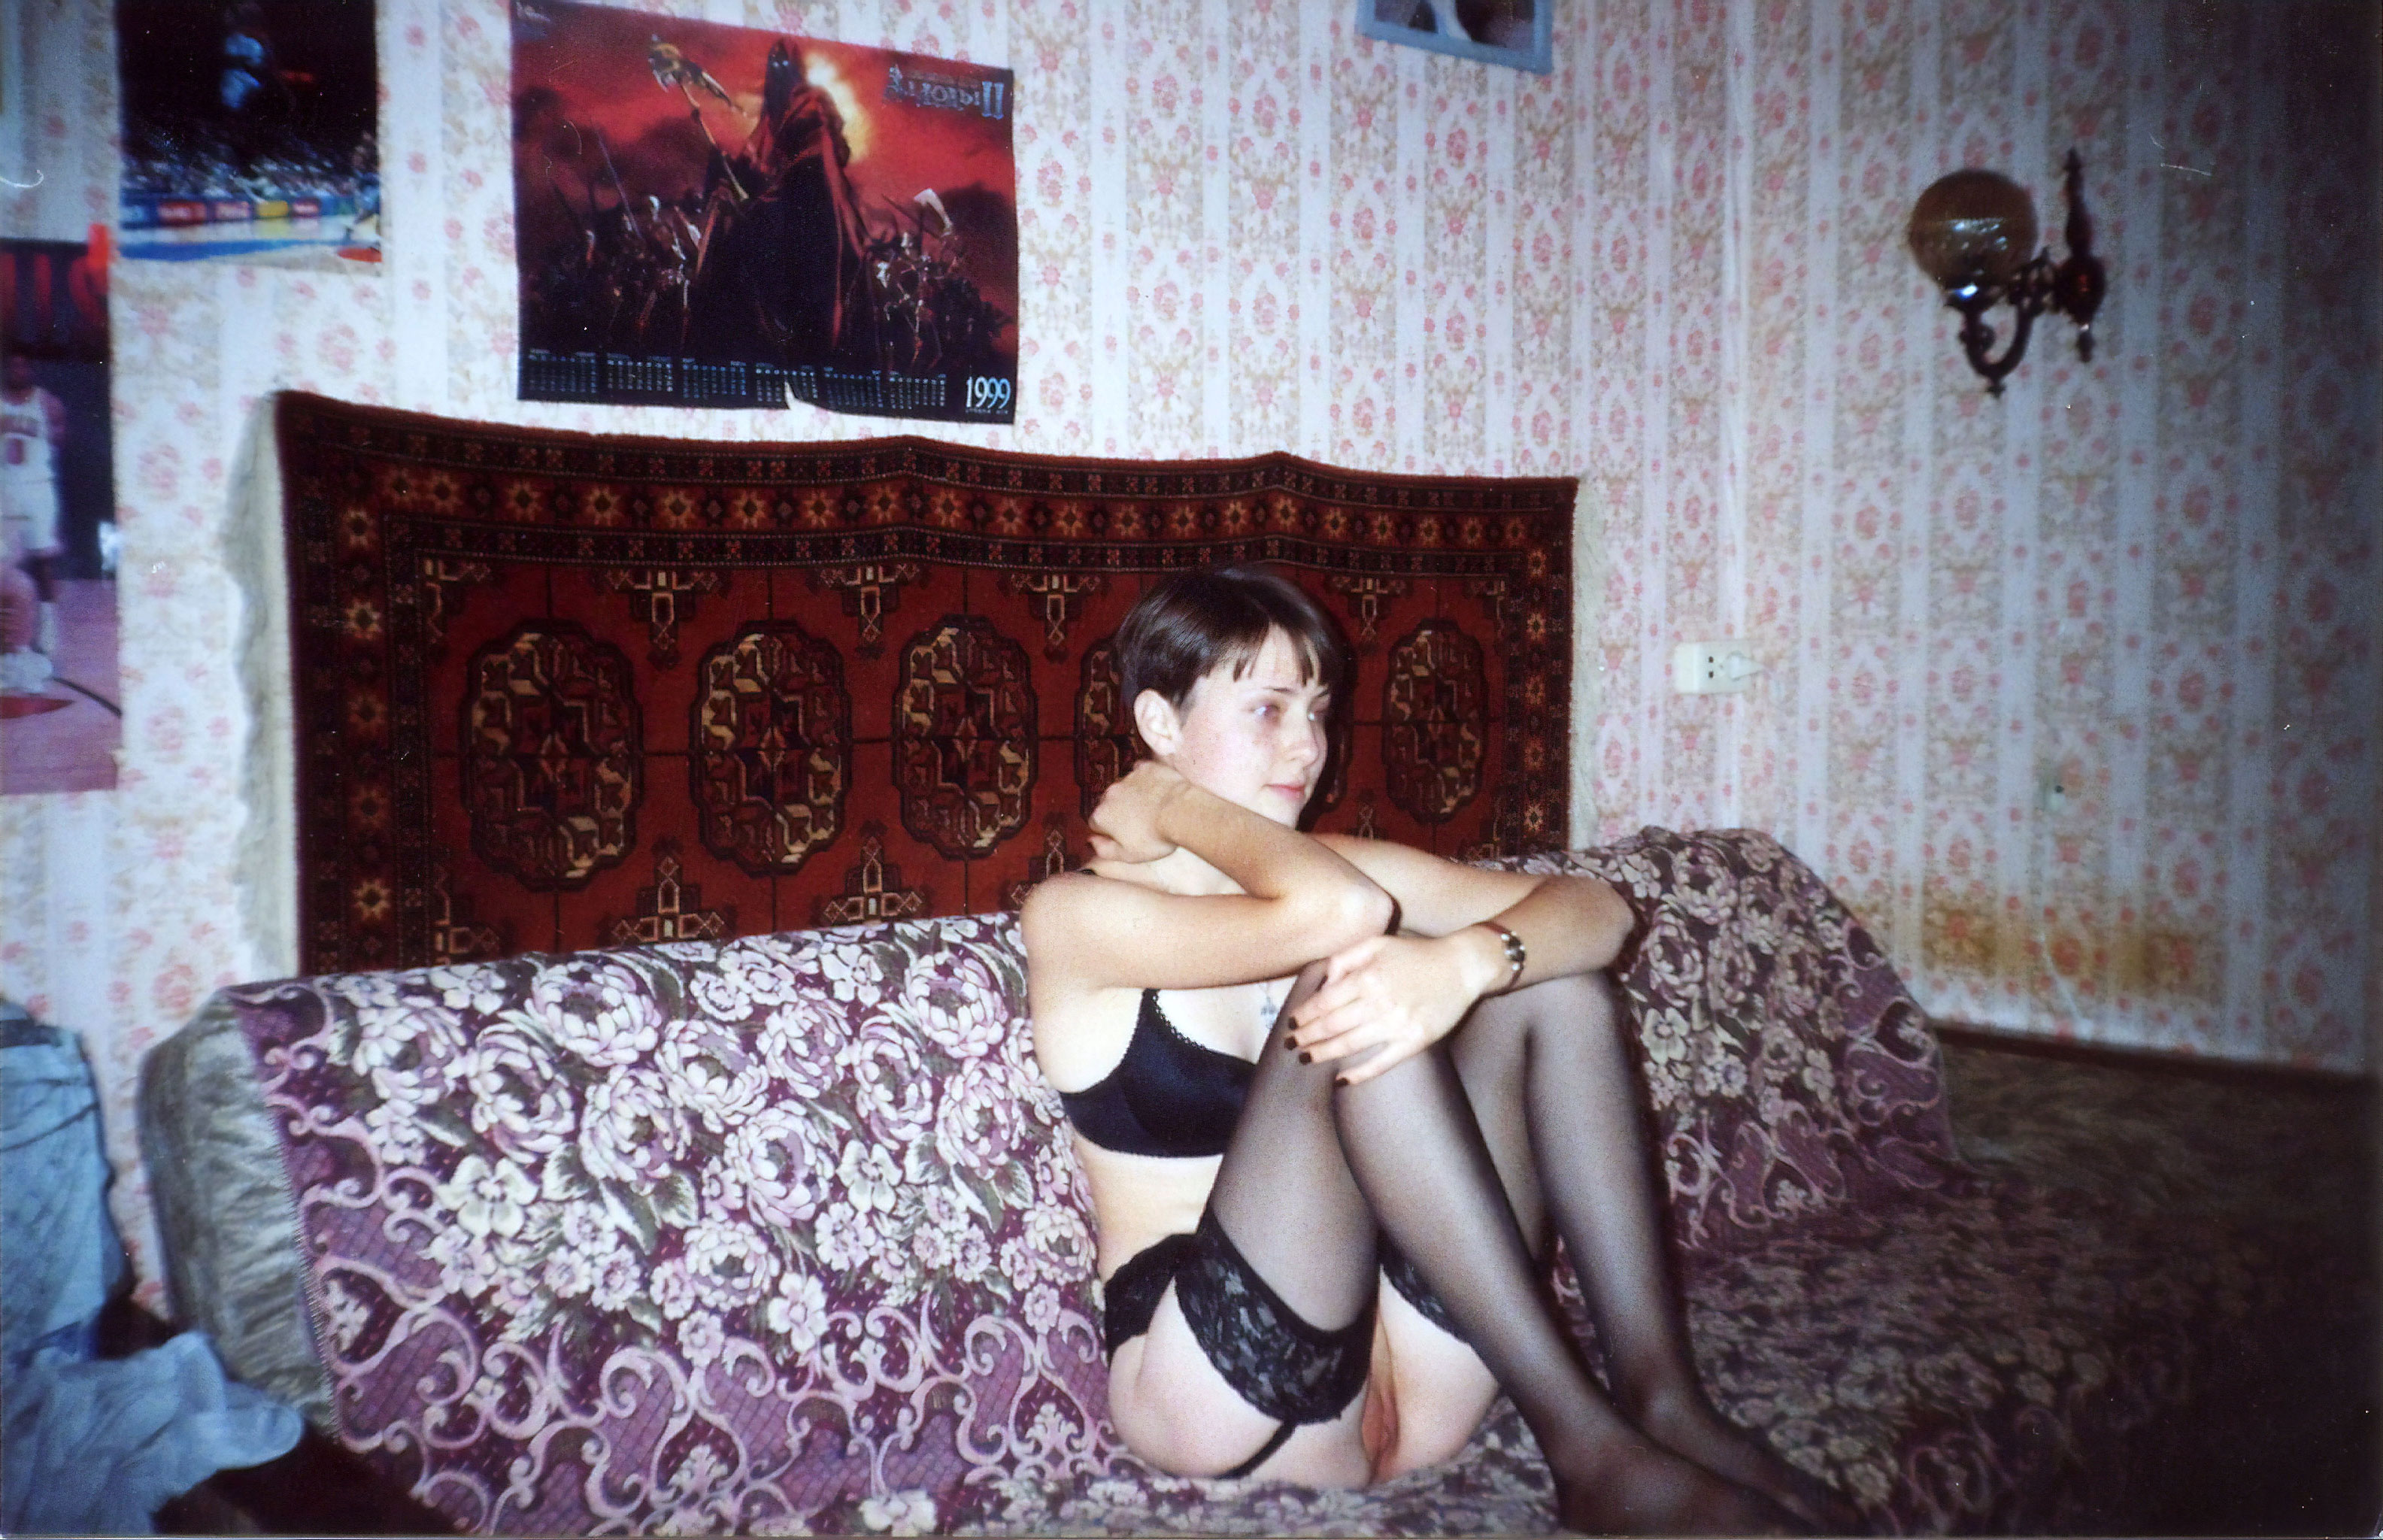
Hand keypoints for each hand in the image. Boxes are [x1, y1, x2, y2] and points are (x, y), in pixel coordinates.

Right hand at [1087, 760, 1188, 864]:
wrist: (1181, 813)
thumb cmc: (1156, 838)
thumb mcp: (1127, 855)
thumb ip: (1104, 850)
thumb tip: (1091, 842)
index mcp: (1101, 815)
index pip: (1096, 824)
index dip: (1109, 832)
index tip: (1124, 837)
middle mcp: (1110, 794)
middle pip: (1109, 804)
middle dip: (1120, 812)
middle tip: (1140, 824)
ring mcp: (1128, 778)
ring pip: (1125, 788)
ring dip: (1133, 796)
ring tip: (1152, 809)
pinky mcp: (1145, 768)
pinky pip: (1141, 773)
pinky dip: (1147, 781)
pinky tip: (1157, 792)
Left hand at [1282, 932, 1486, 1084]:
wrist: (1462, 967)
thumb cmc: (1416, 954)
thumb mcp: (1377, 944)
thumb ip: (1345, 959)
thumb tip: (1324, 983)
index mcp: (1368, 976)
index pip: (1325, 1002)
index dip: (1305, 1015)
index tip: (1292, 1023)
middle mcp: (1379, 1001)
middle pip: (1333, 1025)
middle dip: (1308, 1036)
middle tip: (1291, 1044)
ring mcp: (1398, 1024)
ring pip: (1351, 1045)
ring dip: (1325, 1053)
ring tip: (1306, 1058)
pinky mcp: (1416, 1041)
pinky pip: (1383, 1062)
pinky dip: (1361, 1073)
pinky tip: (1342, 1079)